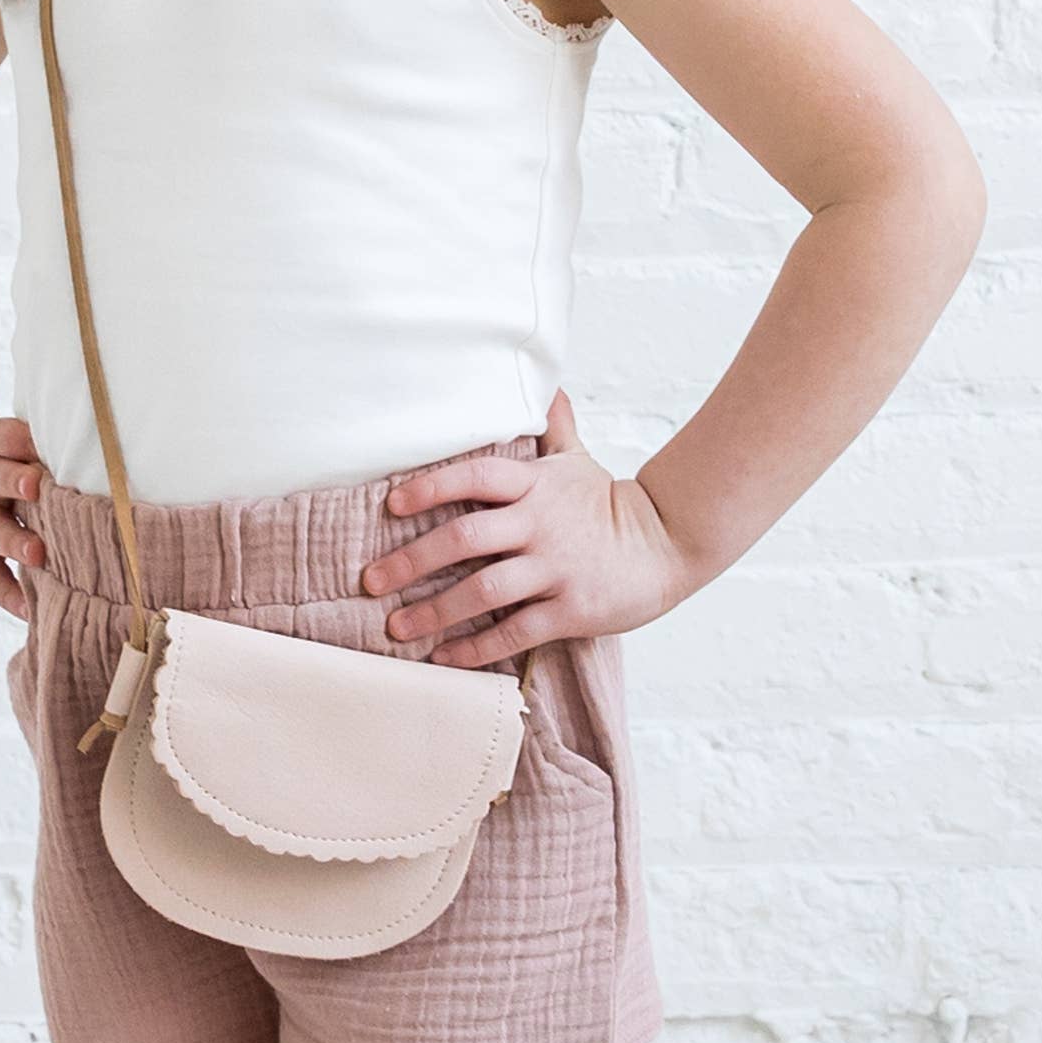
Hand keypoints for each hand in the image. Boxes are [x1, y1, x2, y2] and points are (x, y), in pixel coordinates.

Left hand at [359, 389, 697, 666]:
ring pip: (482, 590)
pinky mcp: (570, 609)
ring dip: (433, 612)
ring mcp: (555, 568)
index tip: (391, 505)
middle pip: (464, 538)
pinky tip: (443, 656)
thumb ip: (554, 429)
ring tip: (396, 627)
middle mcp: (540, 525)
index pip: (473, 477)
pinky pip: (513, 631)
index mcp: (535, 486)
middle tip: (371, 581)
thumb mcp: (579, 462)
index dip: (429, 488)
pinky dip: (474, 648)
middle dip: (410, 561)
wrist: (670, 545)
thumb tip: (547, 386)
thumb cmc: (613, 506)